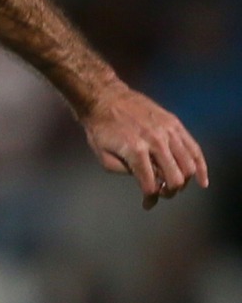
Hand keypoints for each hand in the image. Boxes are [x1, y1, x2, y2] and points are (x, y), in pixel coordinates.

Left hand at [81, 86, 208, 208]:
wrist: (105, 98)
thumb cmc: (100, 128)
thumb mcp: (102, 155)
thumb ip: (124, 172)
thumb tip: (146, 180)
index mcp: (135, 151)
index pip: (151, 185)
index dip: (150, 199)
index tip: (147, 204)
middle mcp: (156, 142)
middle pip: (175, 178)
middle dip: (169, 192)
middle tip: (161, 194)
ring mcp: (168, 132)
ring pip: (188, 165)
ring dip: (183, 182)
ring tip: (174, 187)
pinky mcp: (175, 124)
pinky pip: (194, 148)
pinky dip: (201, 167)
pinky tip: (202, 181)